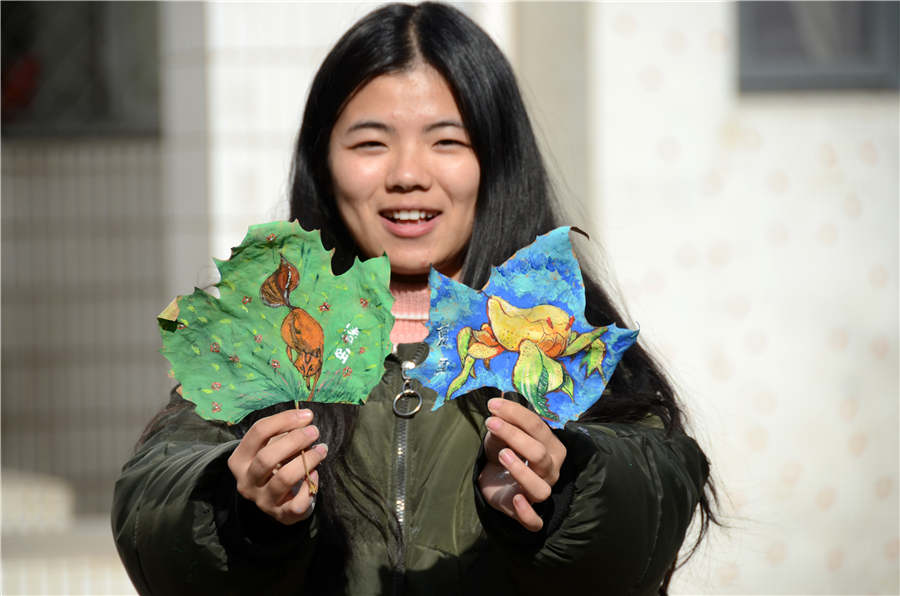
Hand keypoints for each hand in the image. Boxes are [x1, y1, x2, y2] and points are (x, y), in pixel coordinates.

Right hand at [227, 408, 327, 524]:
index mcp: (239, 460)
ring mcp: (262, 501)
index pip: (258, 432)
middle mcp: (246, 482)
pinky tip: (315, 474)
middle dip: (295, 440)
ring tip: (322, 449)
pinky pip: (297, 503)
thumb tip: (306, 418)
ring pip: (283, 478)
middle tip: (314, 431)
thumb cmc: (277, 465)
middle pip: (267, 457)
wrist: (278, 500)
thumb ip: (285, 432)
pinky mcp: (281, 515)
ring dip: (307, 460)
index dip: (284, 420)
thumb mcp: (273, 447)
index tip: (306, 415)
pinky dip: (310, 486)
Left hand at [477, 397, 566, 531]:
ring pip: (540, 488)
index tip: (492, 405)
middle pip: (538, 454)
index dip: (515, 414)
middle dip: (514, 436)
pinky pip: (534, 521)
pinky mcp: (527, 513)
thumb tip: (499, 395)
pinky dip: (526, 513)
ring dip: (521, 472)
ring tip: (502, 454)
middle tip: (491, 423)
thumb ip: (503, 418)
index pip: (537, 426)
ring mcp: (541, 492)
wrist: (496, 479)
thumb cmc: (505, 451)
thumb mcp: (502, 433)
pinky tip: (514, 498)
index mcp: (550, 446)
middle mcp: (550, 470)